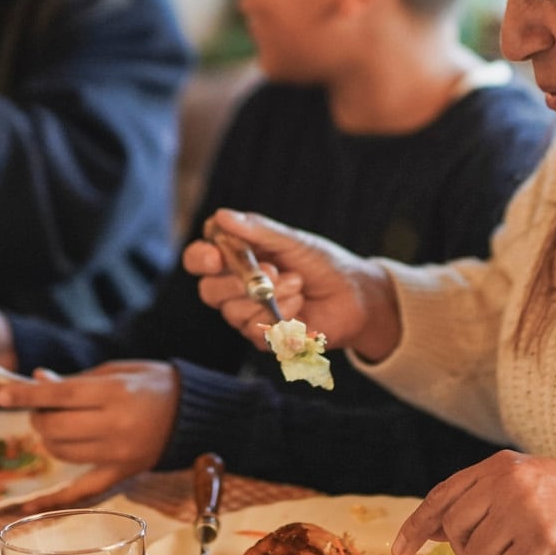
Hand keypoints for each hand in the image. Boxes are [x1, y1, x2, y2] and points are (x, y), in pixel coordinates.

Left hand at [0, 362, 178, 505]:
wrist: (192, 413)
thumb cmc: (152, 383)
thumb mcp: (115, 371)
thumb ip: (75, 380)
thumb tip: (36, 382)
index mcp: (115, 393)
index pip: (60, 396)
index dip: (27, 395)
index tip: (0, 394)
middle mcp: (115, 425)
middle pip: (57, 428)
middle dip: (39, 417)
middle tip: (42, 408)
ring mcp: (118, 454)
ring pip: (62, 453)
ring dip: (48, 440)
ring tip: (56, 427)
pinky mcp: (121, 474)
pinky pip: (82, 491)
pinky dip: (53, 500)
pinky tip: (26, 508)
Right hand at [184, 209, 400, 359]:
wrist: (355, 296)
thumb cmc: (322, 264)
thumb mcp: (292, 242)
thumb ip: (258, 231)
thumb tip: (222, 216)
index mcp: (237, 259)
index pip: (200, 259)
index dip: (201, 258)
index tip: (216, 256)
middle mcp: (235, 288)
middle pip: (208, 290)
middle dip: (236, 281)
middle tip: (271, 271)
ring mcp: (247, 314)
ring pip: (232, 312)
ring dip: (269, 296)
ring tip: (298, 283)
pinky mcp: (263, 338)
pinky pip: (255, 331)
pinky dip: (280, 315)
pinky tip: (301, 305)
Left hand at [394, 451, 555, 554]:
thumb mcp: (529, 486)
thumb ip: (484, 498)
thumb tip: (434, 526)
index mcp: (503, 465)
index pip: (444, 494)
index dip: (418, 523)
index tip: (401, 548)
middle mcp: (509, 481)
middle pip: (456, 527)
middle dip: (465, 553)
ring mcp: (525, 509)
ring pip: (478, 554)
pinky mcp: (540, 539)